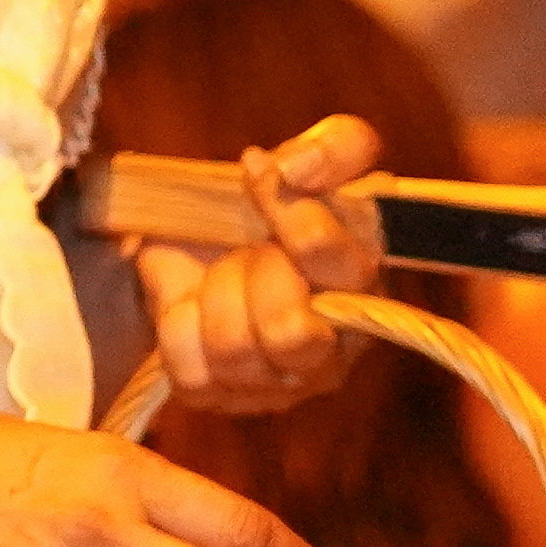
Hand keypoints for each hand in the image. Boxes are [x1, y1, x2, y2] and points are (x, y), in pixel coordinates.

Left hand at [119, 114, 386, 415]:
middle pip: (289, 332)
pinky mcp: (225, 399)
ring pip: (233, 350)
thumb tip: (294, 168)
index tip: (257, 172)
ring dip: (210, 298)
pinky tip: (195, 309)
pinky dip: (177, 327)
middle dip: (248, 275)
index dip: (292, 216)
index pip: (336, 264)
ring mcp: (283, 384)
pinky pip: (189, 370)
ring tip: (220, 277)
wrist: (196, 246)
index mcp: (368, 285)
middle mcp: (337, 349)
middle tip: (242, 248)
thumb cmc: (265, 209)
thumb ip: (336, 148)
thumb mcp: (307, 160)